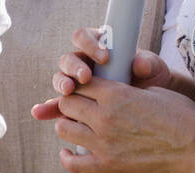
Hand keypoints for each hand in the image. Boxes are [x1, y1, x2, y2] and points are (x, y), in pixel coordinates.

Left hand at [33, 78, 194, 172]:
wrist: (193, 143)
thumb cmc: (178, 113)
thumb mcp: (150, 90)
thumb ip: (123, 90)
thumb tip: (107, 91)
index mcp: (116, 93)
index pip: (80, 84)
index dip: (79, 85)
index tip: (82, 90)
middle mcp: (104, 117)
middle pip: (67, 104)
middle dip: (70, 103)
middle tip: (76, 107)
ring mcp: (103, 142)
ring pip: (63, 129)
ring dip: (66, 125)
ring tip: (74, 126)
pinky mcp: (106, 165)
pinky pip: (73, 164)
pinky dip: (66, 157)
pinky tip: (68, 152)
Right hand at [47, 27, 174, 97]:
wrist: (149, 104)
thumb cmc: (150, 79)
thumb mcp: (154, 69)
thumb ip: (148, 64)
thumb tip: (139, 63)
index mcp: (98, 46)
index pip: (84, 37)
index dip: (90, 45)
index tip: (104, 58)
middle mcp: (83, 62)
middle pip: (68, 59)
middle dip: (74, 67)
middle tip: (86, 77)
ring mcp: (76, 82)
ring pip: (61, 79)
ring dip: (62, 84)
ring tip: (70, 91)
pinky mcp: (73, 102)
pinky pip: (57, 104)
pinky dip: (47, 109)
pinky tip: (40, 113)